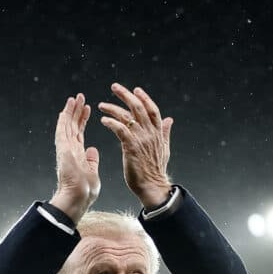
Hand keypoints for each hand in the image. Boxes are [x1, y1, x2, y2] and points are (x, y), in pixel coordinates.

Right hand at [51, 93, 99, 223]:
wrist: (78, 198)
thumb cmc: (85, 191)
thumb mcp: (92, 171)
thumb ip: (91, 160)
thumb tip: (92, 150)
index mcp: (77, 155)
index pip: (79, 134)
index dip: (83, 121)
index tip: (87, 109)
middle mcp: (70, 150)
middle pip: (72, 127)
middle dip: (76, 112)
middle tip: (79, 97)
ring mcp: (65, 149)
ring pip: (67, 126)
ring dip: (71, 111)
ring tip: (75, 98)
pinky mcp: (63, 150)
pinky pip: (62, 131)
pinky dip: (64, 120)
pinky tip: (66, 109)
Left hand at [98, 83, 172, 208]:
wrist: (152, 186)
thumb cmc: (155, 170)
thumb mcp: (164, 148)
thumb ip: (165, 132)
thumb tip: (170, 119)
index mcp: (158, 132)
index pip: (152, 109)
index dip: (144, 98)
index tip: (135, 90)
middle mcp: (150, 133)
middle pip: (138, 107)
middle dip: (125, 95)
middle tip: (114, 87)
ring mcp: (141, 139)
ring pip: (127, 116)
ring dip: (113, 108)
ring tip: (102, 105)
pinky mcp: (131, 147)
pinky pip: (120, 129)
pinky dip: (111, 123)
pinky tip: (103, 120)